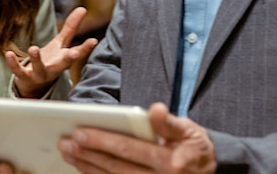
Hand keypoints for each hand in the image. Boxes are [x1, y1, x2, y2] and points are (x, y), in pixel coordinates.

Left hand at [5, 7, 98, 97]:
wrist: (34, 84)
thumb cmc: (51, 61)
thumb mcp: (61, 44)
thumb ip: (71, 27)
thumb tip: (82, 8)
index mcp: (64, 60)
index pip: (77, 53)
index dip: (86, 48)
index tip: (93, 41)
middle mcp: (54, 68)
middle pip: (63, 64)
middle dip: (69, 59)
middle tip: (74, 54)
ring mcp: (39, 74)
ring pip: (39, 68)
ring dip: (37, 59)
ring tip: (34, 49)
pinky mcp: (24, 76)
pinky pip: (18, 71)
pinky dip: (13, 63)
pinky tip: (8, 53)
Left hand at [57, 102, 215, 173]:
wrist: (211, 171)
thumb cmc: (195, 147)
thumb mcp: (188, 130)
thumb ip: (169, 122)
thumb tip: (155, 110)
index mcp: (170, 161)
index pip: (129, 150)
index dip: (102, 141)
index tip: (80, 132)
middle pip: (115, 167)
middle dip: (87, 154)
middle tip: (65, 142)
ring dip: (87, 167)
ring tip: (68, 154)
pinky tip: (83, 167)